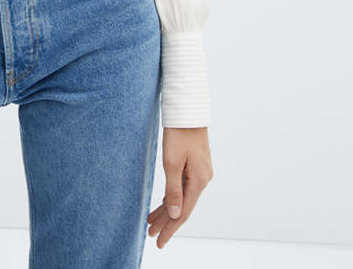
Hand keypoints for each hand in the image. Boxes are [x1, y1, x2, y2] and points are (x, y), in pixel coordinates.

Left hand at [146, 126, 212, 248]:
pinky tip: (163, 203)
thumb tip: (174, 214)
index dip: (170, 229)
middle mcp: (203, 180)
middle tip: (150, 233)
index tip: (158, 242)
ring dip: (167, 209)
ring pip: (182, 196)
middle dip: (166, 221)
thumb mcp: (171, 162)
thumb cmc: (179, 133)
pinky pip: (184, 186)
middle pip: (182, 206)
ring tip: (151, 220)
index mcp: (198, 181)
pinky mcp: (196, 166)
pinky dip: (172, 196)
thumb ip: (173, 190)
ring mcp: (200, 172)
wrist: (189, 111)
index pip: (182, 213)